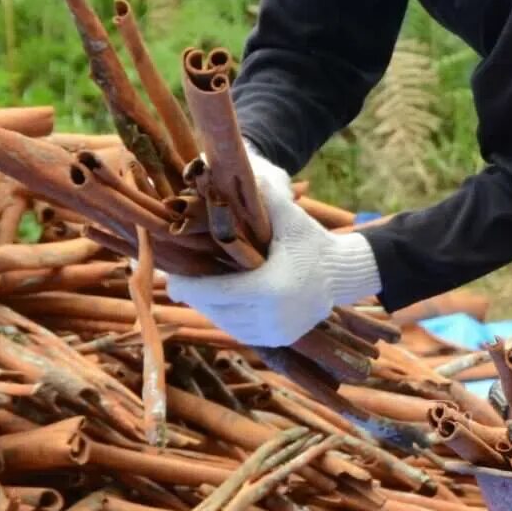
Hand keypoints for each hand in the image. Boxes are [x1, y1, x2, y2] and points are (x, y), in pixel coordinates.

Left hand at [171, 152, 379, 345]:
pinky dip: (227, 317)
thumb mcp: (291, 217)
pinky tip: (219, 301)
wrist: (341, 274)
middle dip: (195, 296)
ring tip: (197, 289)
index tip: (170, 279)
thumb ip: (266, 197)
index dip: (189, 287)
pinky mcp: (278, 339)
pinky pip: (241, 331)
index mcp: (271, 288)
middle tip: (177, 281)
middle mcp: (272, 317)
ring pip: (226, 323)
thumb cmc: (311, 241)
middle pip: (216, 310)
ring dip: (209, 308)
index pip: (216, 293)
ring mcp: (276, 332)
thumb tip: (239, 170)